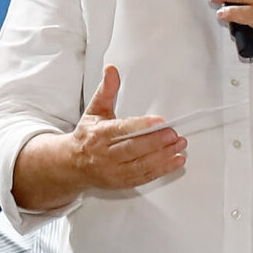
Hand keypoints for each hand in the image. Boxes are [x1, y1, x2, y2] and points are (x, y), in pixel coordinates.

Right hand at [64, 67, 186, 192]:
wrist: (72, 165)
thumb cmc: (87, 136)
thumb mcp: (94, 111)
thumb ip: (106, 91)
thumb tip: (111, 70)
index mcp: (98, 134)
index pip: (121, 130)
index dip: (141, 126)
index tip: (159, 122)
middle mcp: (104, 155)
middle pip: (133, 149)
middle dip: (156, 142)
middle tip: (175, 134)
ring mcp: (113, 171)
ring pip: (141, 165)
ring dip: (163, 157)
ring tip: (180, 146)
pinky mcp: (121, 183)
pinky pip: (144, 177)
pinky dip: (162, 170)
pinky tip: (175, 161)